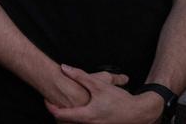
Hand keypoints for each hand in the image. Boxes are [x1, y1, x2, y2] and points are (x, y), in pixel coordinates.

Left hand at [44, 65, 158, 123]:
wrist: (139, 112)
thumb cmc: (120, 100)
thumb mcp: (99, 85)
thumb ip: (80, 76)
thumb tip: (64, 67)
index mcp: (86, 115)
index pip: (60, 115)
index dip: (50, 106)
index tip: (46, 99)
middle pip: (65, 122)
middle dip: (58, 112)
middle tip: (53, 101)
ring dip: (67, 117)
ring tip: (63, 105)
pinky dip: (77, 120)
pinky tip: (77, 110)